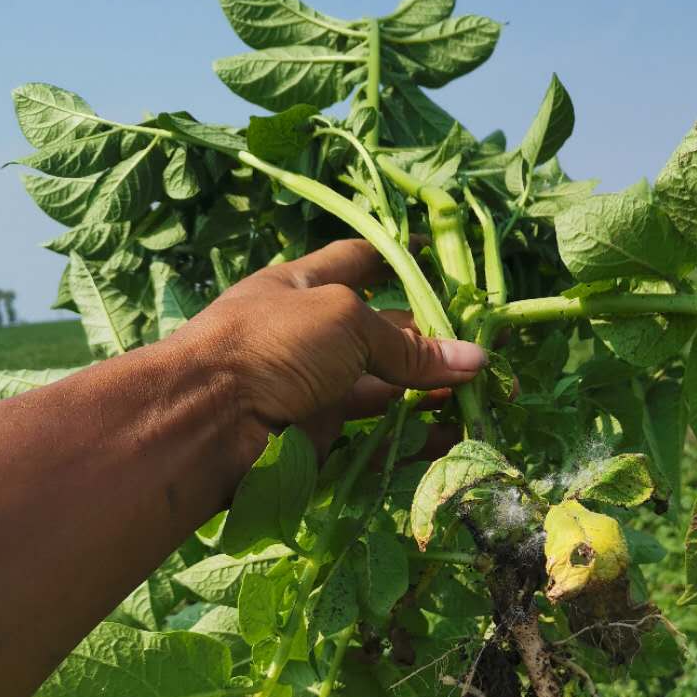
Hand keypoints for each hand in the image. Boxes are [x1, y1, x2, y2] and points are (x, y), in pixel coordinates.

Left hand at [168, 238, 487, 482]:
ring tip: (483, 397)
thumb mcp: (344, 322)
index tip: (443, 260)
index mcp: (306, 287)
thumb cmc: (269, 342)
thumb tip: (474, 360)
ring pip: (386, 388)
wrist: (206, 420)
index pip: (361, 262)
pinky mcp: (320, 437)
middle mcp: (312, 335)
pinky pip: (375, 436)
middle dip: (435, 341)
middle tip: (490, 351)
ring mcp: (315, 388)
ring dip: (433, 392)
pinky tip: (450, 436)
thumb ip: (408, 347)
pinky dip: (413, 437)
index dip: (401, 258)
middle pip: (385, 333)